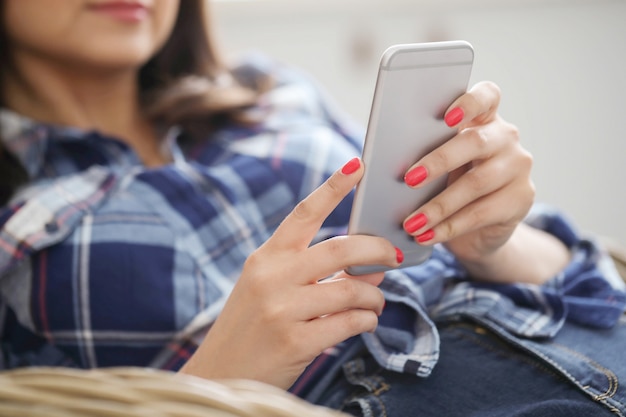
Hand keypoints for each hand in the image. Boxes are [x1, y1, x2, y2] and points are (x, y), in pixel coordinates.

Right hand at [180, 158, 401, 388]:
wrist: (221, 374)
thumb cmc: (252, 328)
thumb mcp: (274, 291)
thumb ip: (319, 275)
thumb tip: (374, 266)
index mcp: (266, 258)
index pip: (304, 213)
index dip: (334, 188)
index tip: (358, 166)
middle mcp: (272, 277)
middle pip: (340, 248)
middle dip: (377, 249)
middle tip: (393, 255)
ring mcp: (282, 309)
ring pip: (352, 290)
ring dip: (374, 296)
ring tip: (375, 303)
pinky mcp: (295, 341)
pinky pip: (350, 323)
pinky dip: (366, 321)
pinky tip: (364, 323)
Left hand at [402, 81, 534, 271]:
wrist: (478, 230)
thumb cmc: (447, 186)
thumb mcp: (437, 167)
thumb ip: (422, 153)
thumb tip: (381, 163)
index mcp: (483, 117)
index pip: (486, 96)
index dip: (467, 103)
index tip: (445, 118)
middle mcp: (505, 137)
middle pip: (475, 142)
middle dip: (439, 161)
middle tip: (409, 179)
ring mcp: (518, 167)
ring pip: (476, 183)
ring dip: (438, 206)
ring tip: (410, 222)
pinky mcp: (522, 199)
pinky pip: (481, 213)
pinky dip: (449, 227)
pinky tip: (427, 235)